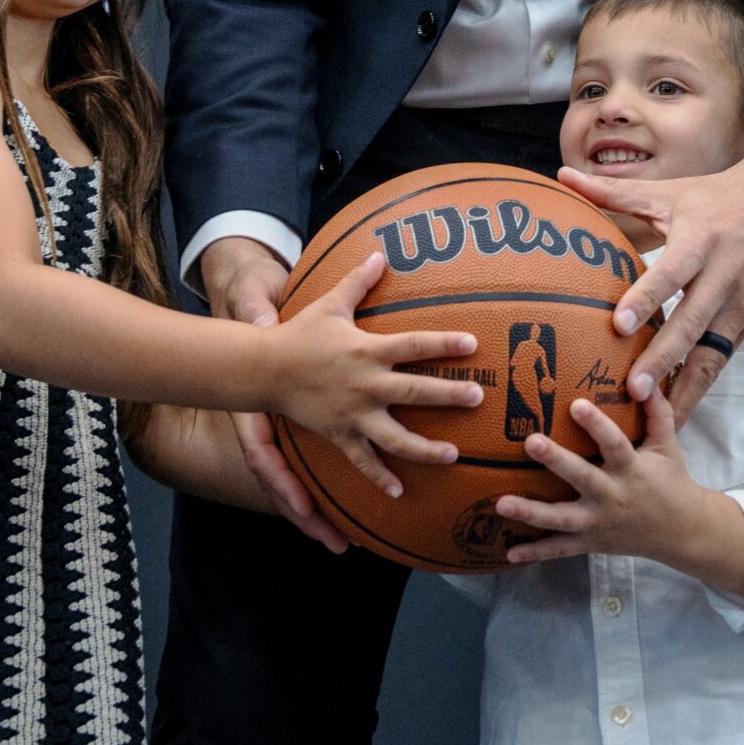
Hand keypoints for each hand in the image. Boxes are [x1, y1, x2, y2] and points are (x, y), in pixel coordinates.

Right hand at [196, 236, 343, 547]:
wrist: (245, 320)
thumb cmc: (253, 317)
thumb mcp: (252, 309)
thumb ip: (256, 315)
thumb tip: (260, 316)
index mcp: (253, 408)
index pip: (258, 452)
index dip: (278, 481)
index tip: (299, 506)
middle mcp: (261, 432)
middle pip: (277, 484)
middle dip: (303, 514)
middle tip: (335, 541)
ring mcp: (275, 440)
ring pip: (290, 490)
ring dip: (316, 522)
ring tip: (344, 548)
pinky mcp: (289, 442)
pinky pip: (303, 479)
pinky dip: (318, 506)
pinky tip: (344, 529)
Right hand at [266, 252, 482, 496]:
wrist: (265, 368)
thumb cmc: (301, 333)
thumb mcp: (330, 303)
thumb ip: (357, 281)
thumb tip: (378, 253)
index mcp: (367, 349)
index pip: (413, 344)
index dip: (443, 343)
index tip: (472, 343)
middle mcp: (366, 383)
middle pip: (414, 389)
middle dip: (447, 393)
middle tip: (478, 396)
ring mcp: (354, 412)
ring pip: (395, 435)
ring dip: (424, 447)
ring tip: (453, 455)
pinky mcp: (340, 433)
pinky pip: (363, 459)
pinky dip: (380, 476)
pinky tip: (400, 491)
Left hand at [495, 392, 743, 596]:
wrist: (682, 531)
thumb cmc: (671, 481)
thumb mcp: (669, 446)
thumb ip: (657, 413)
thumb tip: (644, 379)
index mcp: (632, 470)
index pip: (614, 444)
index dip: (596, 425)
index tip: (576, 404)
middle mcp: (613, 496)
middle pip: (582, 478)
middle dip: (556, 461)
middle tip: (530, 442)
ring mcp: (599, 523)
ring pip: (562, 519)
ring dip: (531, 511)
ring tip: (501, 503)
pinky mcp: (591, 542)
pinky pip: (560, 549)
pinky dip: (535, 552)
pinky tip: (509, 552)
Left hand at [563, 144, 743, 417]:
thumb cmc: (715, 197)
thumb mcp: (668, 192)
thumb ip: (613, 193)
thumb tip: (562, 177)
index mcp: (700, 239)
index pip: (672, 272)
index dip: (647, 298)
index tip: (619, 325)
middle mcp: (725, 274)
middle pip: (693, 321)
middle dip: (666, 359)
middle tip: (634, 391)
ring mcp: (742, 302)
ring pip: (713, 350)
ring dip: (687, 386)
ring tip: (658, 419)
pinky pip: (723, 357)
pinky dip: (702, 384)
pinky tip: (678, 410)